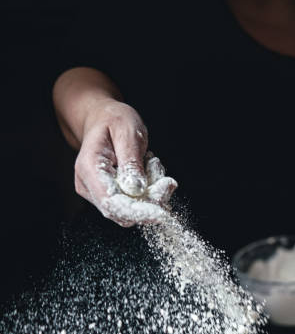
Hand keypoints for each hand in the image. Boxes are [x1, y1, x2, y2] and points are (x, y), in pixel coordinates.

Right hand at [75, 99, 175, 225]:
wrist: (103, 119)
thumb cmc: (114, 121)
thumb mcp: (127, 132)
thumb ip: (131, 162)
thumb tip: (137, 190)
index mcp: (89, 168)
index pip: (110, 202)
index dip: (137, 212)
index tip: (161, 213)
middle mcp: (88, 186)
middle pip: (121, 213)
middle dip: (150, 204)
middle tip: (168, 183)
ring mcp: (96, 194)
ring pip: (130, 212)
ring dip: (151, 196)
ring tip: (152, 166)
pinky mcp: (108, 197)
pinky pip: (133, 206)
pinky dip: (148, 194)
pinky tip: (148, 173)